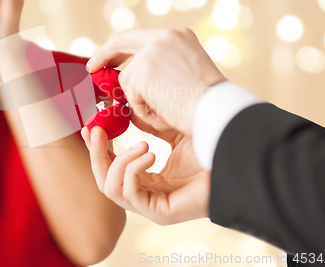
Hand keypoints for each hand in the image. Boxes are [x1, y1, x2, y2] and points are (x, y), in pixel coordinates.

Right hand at [81, 119, 209, 224]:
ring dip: (119, 160)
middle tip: (96, 131)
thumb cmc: (209, 148)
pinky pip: (129, 193)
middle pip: (103, 180)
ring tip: (143, 143)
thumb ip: (149, 127)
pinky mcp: (159, 213)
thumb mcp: (172, 133)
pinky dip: (133, 169)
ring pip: (110, 188)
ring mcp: (151, 206)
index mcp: (147, 179)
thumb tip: (126, 111)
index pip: (111, 167)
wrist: (233, 159)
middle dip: (96, 154)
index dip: (97, 148)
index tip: (90, 127)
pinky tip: (150, 152)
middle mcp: (145, 194)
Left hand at [86, 28, 225, 135]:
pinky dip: (143, 111)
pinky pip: (130, 97)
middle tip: (92, 68)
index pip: (140, 37)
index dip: (120, 48)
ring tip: (167, 111)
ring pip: (127, 80)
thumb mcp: (186, 77)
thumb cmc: (208, 105)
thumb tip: (126, 84)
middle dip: (104, 55)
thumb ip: (159, 72)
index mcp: (178, 36)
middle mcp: (164, 37)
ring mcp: (151, 51)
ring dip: (141, 102)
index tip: (108, 58)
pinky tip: (164, 113)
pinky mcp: (141, 69)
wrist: (218, 113)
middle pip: (122, 41)